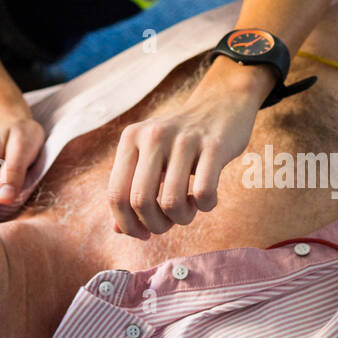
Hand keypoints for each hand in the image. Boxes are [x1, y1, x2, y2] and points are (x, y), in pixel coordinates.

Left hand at [107, 81, 259, 237]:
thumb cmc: (180, 141)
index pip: (116, 194)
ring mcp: (184, 138)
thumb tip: (117, 230)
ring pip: (172, 202)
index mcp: (130, 138)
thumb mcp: (149, 156)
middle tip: (169, 223)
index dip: (127, 224)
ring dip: (182, 218)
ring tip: (188, 209)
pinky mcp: (214, 145)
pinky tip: (206, 198)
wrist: (221, 104)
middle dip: (155, 225)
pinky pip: (204, 193)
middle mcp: (152, 135)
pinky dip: (206, 206)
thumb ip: (131, 189)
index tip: (143, 234)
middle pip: (140, 201)